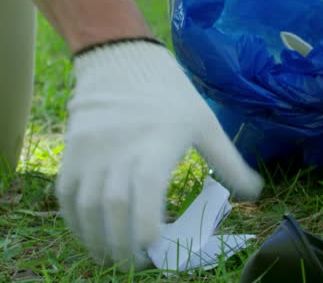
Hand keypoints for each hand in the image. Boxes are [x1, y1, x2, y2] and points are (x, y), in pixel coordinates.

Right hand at [56, 40, 263, 269]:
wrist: (122, 60)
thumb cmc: (169, 94)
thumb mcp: (205, 122)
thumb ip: (228, 161)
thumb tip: (256, 192)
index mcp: (157, 143)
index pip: (146, 189)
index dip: (146, 223)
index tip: (155, 246)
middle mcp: (120, 149)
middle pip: (113, 207)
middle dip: (122, 244)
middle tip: (135, 264)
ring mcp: (91, 150)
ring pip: (87, 205)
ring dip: (96, 239)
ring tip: (110, 258)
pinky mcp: (72, 150)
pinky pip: (66, 193)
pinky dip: (73, 220)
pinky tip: (87, 235)